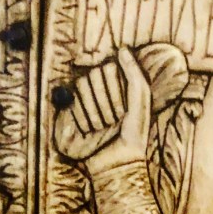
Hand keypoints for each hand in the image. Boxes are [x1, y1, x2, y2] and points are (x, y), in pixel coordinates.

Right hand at [55, 47, 151, 172]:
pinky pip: (70, 104)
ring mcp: (85, 103)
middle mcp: (100, 92)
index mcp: (117, 85)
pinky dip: (82, 119)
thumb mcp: (141, 100)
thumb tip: (121, 50)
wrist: (119, 163)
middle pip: (92, 77)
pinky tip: (90, 132)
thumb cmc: (134, 133)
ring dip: (94, 111)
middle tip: (113, 121)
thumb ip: (134, 73)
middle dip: (105, 101)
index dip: (114, 88)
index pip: (107, 68)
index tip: (124, 110)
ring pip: (81, 89)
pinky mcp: (72, 116)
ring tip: (103, 128)